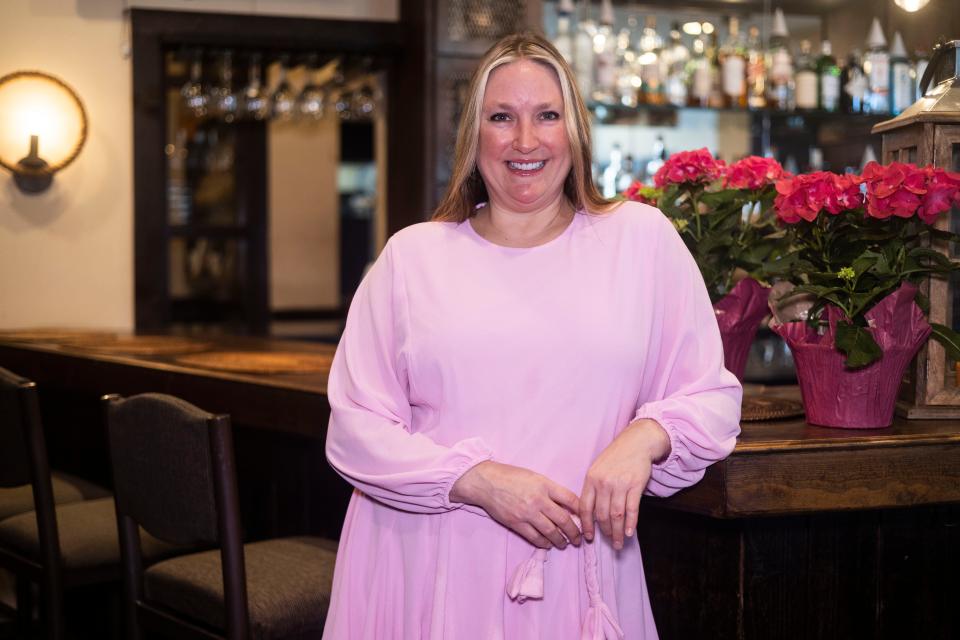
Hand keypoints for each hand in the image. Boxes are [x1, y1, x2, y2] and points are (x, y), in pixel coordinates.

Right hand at [450, 461, 580, 548]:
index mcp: (545, 485)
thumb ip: (550, 490)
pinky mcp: (516, 523)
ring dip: (561, 540)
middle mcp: (538, 500)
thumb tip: (566, 506)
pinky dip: (544, 543)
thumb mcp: (535, 477)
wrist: (487, 482)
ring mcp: (527, 513)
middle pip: (564, 519)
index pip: (570, 499)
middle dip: (574, 532)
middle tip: (579, 538)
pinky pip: (534, 537)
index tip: (586, 518)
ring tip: (565, 544)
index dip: (581, 511)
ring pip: (551, 532)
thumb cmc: (511, 476)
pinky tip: (548, 544)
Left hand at [579, 419, 669, 549]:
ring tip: (618, 543)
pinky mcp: (635, 485)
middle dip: (605, 532)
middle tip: (609, 543)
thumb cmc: (615, 457)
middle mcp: (603, 483)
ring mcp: (620, 484)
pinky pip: (632, 509)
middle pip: (601, 514)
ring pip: (616, 515)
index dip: (586, 525)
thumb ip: (593, 489)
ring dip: (617, 532)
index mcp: (591, 479)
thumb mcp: (597, 469)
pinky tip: (629, 533)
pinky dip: (630, 523)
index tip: (588, 537)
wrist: (636, 443)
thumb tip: (589, 514)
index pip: (585, 507)